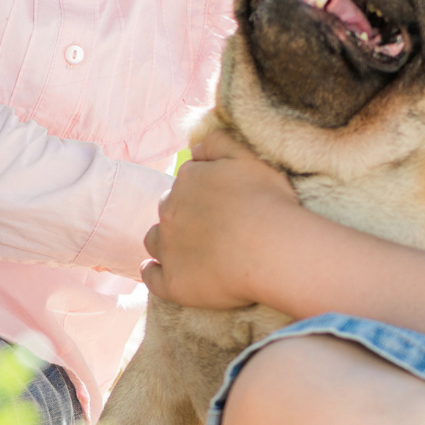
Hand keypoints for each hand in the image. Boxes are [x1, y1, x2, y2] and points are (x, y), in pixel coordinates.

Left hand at [140, 131, 299, 309]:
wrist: (273, 250)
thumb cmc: (268, 202)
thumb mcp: (248, 156)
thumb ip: (218, 143)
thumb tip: (194, 149)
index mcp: (188, 180)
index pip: (187, 182)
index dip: (203, 193)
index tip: (219, 204)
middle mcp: (170, 211)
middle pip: (169, 210)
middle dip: (183, 216)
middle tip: (210, 229)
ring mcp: (168, 248)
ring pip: (155, 241)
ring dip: (166, 243)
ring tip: (190, 251)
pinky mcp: (172, 281)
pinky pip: (151, 277)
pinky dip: (154, 273)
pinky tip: (163, 273)